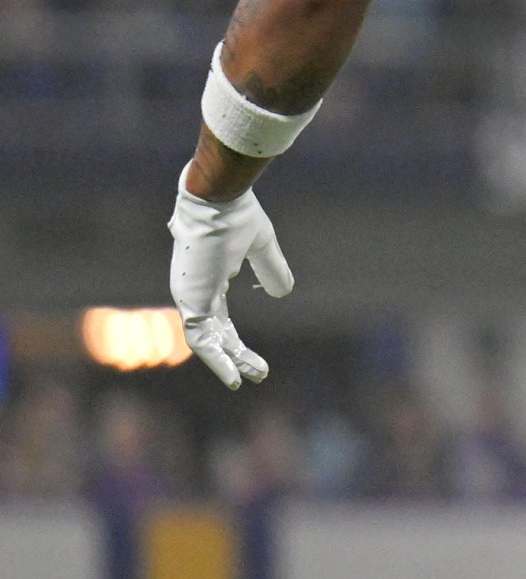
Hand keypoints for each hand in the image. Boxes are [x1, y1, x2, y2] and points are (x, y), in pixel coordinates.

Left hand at [168, 173, 294, 388]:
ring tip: (248, 378)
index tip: (257, 361)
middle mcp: (195, 292)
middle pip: (215, 334)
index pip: (220, 321)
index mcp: (209, 280)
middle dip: (235, 356)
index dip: (236, 342)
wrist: (218, 200)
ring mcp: (190, 297)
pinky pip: (199, 339)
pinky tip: (233, 375)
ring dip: (226, 362)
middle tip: (258, 373)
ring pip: (206, 341)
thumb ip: (271, 269)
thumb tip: (283, 293)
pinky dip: (216, 359)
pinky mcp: (189, 300)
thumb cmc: (237, 217)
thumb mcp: (262, 247)